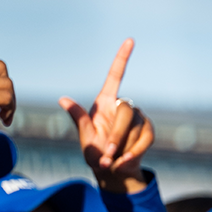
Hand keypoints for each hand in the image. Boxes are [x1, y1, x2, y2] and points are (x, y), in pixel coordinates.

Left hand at [61, 39, 153, 193]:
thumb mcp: (85, 137)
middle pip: (125, 111)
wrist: (113, 172)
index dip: (122, 58)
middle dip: (116, 135)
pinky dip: (134, 153)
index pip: (116, 75)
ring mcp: (138, 118)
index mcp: (105, 102)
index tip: (130, 40)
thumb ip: (79, 119)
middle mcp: (123, 106)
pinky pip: (145, 140)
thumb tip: (62, 100)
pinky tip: (124, 162)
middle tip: (108, 154)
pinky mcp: (148, 131)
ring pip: (135, 128)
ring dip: (123, 148)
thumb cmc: (95, 153)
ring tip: (113, 161)